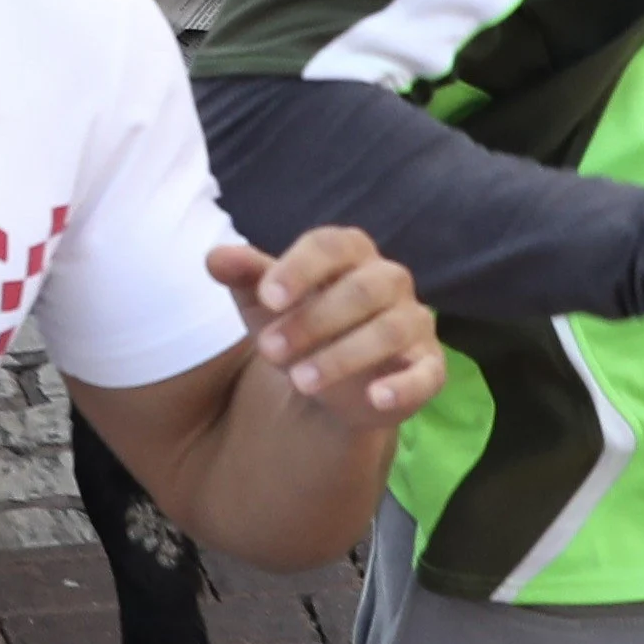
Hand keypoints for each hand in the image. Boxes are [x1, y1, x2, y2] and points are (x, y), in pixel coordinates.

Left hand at [214, 227, 444, 428]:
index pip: (331, 245)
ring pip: (389, 330)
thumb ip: (245, 276)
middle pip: (361, 289)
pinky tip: (375, 398)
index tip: (267, 297)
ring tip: (298, 381)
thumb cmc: (299, 323)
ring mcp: (413, 323)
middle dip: (313, 320)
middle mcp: (389, 280)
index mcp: (351, 252)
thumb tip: (214, 258)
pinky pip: (427, 374)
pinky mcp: (428, 367)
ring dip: (343, 355)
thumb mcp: (266, 302)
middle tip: (268, 350)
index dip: (299, 268)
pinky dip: (404, 385)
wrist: (330, 379)